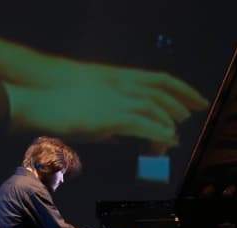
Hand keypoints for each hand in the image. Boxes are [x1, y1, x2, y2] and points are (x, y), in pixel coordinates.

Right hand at [0, 39, 208, 150]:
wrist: (40, 101)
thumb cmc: (62, 106)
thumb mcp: (93, 110)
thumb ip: (112, 121)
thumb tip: (126, 135)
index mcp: (118, 81)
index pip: (158, 79)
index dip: (180, 88)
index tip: (194, 98)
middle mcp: (122, 87)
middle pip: (162, 90)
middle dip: (182, 101)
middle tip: (196, 112)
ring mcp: (117, 100)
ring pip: (154, 108)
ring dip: (170, 120)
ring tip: (179, 132)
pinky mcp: (112, 116)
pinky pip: (143, 124)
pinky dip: (159, 131)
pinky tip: (168, 139)